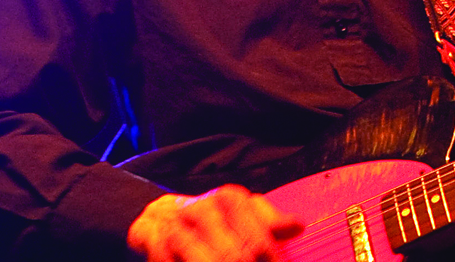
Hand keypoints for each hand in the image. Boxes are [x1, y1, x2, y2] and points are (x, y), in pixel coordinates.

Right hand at [128, 184, 302, 261]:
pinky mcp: (156, 244)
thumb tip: (298, 226)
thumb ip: (271, 221)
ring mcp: (178, 226)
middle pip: (236, 257)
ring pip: (211, 261)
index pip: (259, 243)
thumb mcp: (244, 214)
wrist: (160, 218)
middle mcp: (204, 209)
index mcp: (231, 200)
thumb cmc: (213, 221)